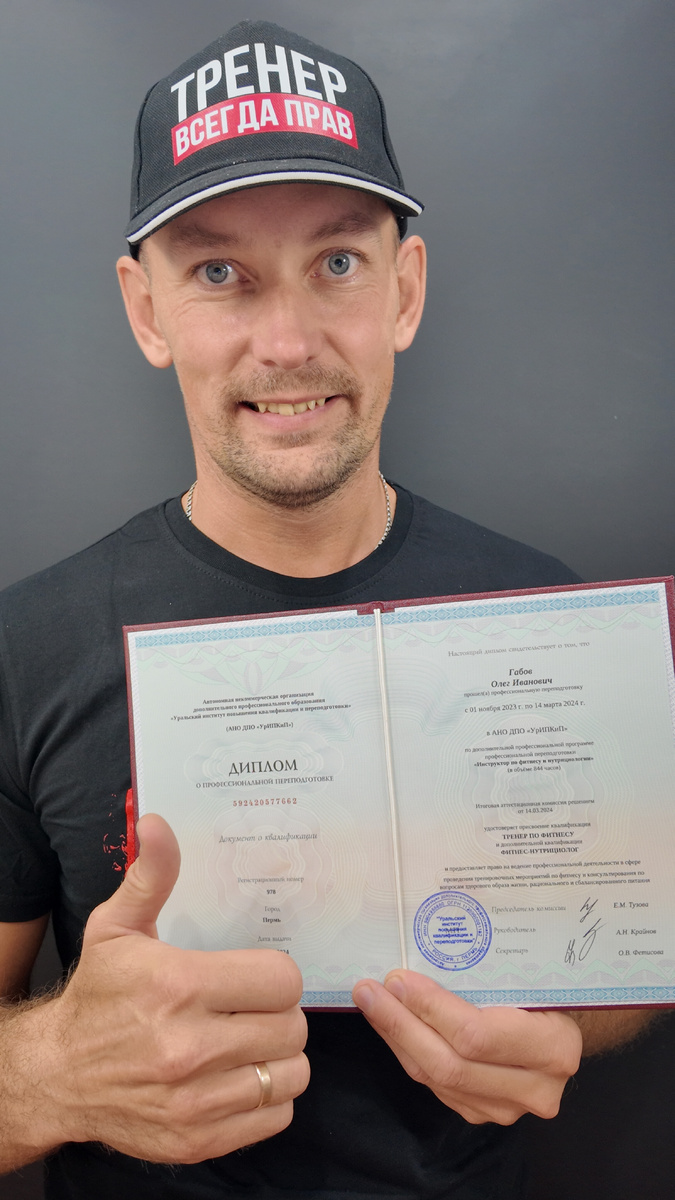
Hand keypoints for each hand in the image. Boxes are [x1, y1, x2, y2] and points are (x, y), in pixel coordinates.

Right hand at [33, 814, 309, 1162]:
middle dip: (278, 1012)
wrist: (58, 1075)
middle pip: (292, 1026)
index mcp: (178, 986)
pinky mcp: (197, 1139)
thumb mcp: (117, 928)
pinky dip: (268, 1098)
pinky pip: (275, 1116)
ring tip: (251, 1041)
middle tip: (253, 1008)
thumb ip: (151, 875)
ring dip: (278, 1056)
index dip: (275, 974)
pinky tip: (240, 1076)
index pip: (282, 979)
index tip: (255, 976)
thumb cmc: (99, 995)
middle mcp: (188, 1046)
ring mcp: (194, 1100)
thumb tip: (157, 823)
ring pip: (291, 1073)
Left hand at [352, 970, 580, 1124]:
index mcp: (554, 1047)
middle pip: (451, 1065)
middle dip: (401, 1025)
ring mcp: (509, 1109)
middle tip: (370, 991)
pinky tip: (393, 1026)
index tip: (397, 979)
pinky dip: (409, 1053)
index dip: (430, 1009)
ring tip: (372, 1003)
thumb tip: (427, 936)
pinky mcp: (484, 1113)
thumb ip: (488, 970)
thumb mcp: (530, 977)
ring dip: (398, 1039)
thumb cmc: (543, 992)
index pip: (477, 1035)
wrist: (561, 1031)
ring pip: (437, 1079)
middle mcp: (536, 1088)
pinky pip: (435, 1087)